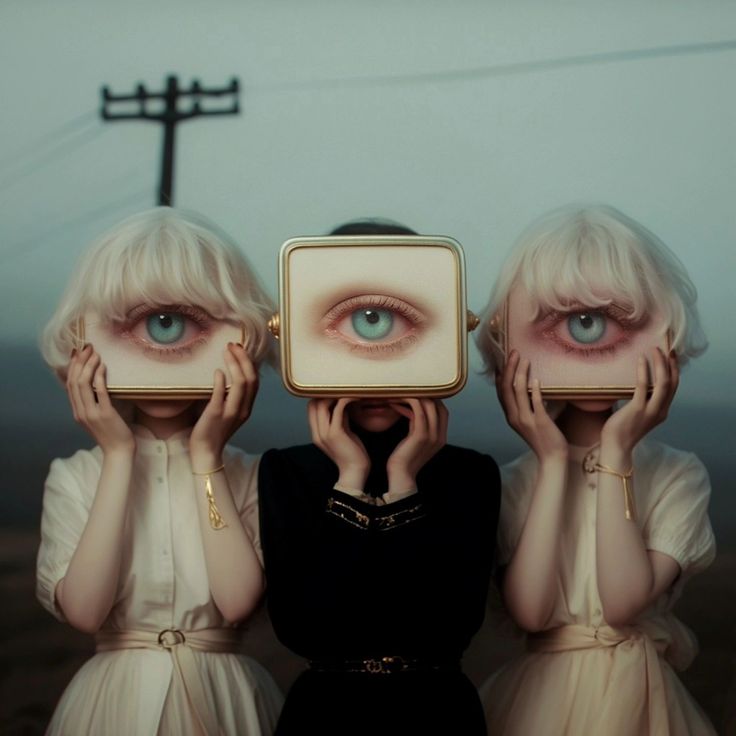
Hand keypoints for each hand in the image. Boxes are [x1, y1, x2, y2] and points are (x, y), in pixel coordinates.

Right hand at [66, 345, 133, 455]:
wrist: (118, 451)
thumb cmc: (111, 434)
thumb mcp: (96, 417)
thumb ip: (92, 404)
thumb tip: (95, 384)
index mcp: (77, 412)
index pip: (69, 385)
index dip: (72, 367)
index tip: (76, 353)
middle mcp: (80, 412)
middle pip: (74, 382)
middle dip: (79, 362)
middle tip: (86, 347)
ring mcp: (91, 413)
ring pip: (83, 384)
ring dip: (88, 366)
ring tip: (95, 353)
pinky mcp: (104, 414)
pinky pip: (99, 392)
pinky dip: (99, 377)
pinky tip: (102, 366)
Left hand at [190, 343, 258, 460]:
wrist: (206, 452)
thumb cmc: (213, 430)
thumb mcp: (228, 412)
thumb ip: (230, 395)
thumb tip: (225, 373)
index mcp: (247, 407)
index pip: (255, 381)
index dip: (249, 363)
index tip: (240, 349)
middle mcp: (243, 409)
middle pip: (250, 379)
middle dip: (243, 359)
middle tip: (233, 345)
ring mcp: (230, 412)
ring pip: (240, 384)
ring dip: (234, 364)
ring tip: (226, 351)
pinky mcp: (216, 414)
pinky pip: (221, 395)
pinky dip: (221, 381)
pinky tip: (217, 371)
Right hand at [308, 398, 369, 488]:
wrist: (355, 472)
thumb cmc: (353, 454)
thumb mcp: (344, 433)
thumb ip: (340, 419)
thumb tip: (341, 404)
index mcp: (316, 434)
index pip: (311, 408)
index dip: (321, 397)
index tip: (336, 392)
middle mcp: (317, 433)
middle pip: (313, 404)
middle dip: (326, 393)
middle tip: (343, 389)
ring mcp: (324, 433)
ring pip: (322, 404)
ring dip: (336, 394)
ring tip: (349, 390)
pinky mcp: (335, 433)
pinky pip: (338, 409)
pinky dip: (346, 400)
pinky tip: (356, 396)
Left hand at [385, 398, 447, 491]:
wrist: (400, 476)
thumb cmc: (402, 459)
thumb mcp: (414, 441)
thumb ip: (417, 427)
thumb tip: (411, 410)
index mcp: (441, 437)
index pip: (443, 410)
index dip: (431, 399)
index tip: (414, 393)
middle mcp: (440, 435)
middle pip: (438, 404)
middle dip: (422, 394)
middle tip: (405, 388)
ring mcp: (432, 435)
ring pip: (428, 404)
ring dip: (412, 395)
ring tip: (397, 392)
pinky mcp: (421, 435)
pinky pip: (417, 410)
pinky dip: (406, 402)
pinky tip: (394, 400)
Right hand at [496, 351, 566, 460]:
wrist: (552, 458)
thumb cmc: (544, 439)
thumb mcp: (529, 421)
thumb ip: (528, 406)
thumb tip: (533, 387)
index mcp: (510, 416)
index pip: (500, 393)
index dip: (501, 375)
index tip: (503, 361)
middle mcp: (514, 417)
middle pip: (506, 388)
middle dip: (509, 368)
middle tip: (514, 353)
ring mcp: (526, 419)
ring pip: (518, 392)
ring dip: (520, 374)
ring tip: (525, 360)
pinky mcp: (540, 422)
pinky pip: (535, 403)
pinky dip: (535, 390)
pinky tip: (536, 379)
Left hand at [601, 348, 677, 454]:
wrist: (615, 447)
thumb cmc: (621, 430)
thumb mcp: (637, 415)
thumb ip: (641, 401)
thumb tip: (635, 385)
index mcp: (662, 412)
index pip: (673, 388)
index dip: (674, 371)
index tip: (671, 357)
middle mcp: (660, 411)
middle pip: (672, 383)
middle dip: (671, 364)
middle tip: (667, 349)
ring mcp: (651, 410)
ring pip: (663, 383)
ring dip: (660, 364)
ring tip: (655, 350)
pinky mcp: (637, 409)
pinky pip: (643, 386)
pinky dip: (644, 371)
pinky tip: (641, 360)